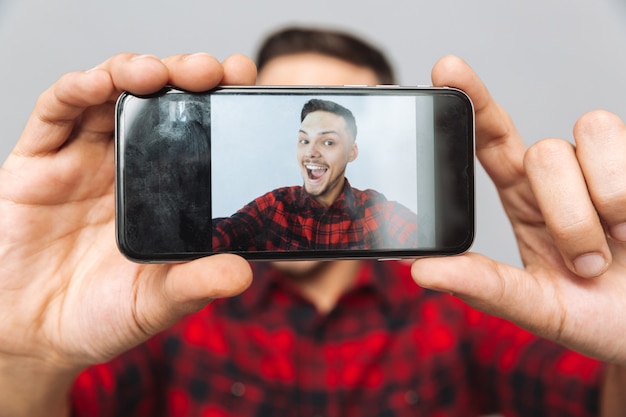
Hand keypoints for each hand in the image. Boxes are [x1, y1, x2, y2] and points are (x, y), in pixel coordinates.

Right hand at [0, 53, 254, 413]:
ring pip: (110, 95)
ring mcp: (81, 160)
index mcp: (162, 192)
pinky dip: (77, 89)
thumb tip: (242, 273)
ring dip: (134, 72)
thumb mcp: (155, 302)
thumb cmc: (98, 316)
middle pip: (159, 102)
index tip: (246, 81)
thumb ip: (194, 285)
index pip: (196, 133)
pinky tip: (100, 83)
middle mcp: (126, 167)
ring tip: (158, 73)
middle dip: (185, 77)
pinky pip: (55, 114)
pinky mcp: (36, 163)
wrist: (31, 336)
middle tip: (211, 71)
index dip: (220, 103)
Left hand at [411, 55, 625, 363]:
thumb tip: (421, 269)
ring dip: (599, 204)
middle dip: (566, 215)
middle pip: (542, 151)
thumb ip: (485, 287)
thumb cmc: (593, 314)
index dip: (471, 99)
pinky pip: (622, 148)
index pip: (490, 136)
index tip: (445, 68)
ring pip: (584, 137)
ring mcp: (603, 167)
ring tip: (617, 244)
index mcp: (522, 197)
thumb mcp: (536, 308)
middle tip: (586, 263)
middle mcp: (559, 175)